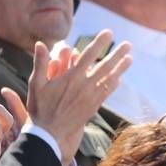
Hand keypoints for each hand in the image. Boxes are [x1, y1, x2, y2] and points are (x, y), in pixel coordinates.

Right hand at [7, 35, 131, 165]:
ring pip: (110, 79)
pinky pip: (107, 92)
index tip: (109, 33)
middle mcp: (85, 85)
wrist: (50, 132)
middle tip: (128, 44)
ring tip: (130, 59)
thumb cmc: (40, 107)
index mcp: (72, 77)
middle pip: (105, 66)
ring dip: (121, 68)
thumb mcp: (36, 83)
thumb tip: (40, 44)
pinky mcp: (94, 106)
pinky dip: (114, 84)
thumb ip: (40, 63)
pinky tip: (119, 78)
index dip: (100, 43)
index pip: (89, 55)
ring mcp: (92, 96)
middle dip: (117, 54)